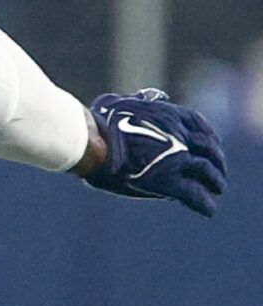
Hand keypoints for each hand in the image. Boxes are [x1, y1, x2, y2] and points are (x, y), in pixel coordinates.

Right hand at [82, 89, 227, 216]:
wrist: (88, 142)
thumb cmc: (97, 122)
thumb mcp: (119, 102)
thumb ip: (141, 100)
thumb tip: (154, 96)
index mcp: (168, 115)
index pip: (198, 123)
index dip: (207, 134)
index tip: (210, 142)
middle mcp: (178, 134)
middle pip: (208, 148)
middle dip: (216, 159)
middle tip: (217, 169)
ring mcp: (175, 158)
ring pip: (207, 171)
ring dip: (215, 180)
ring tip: (217, 188)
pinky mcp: (167, 181)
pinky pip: (195, 195)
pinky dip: (204, 203)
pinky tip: (207, 209)